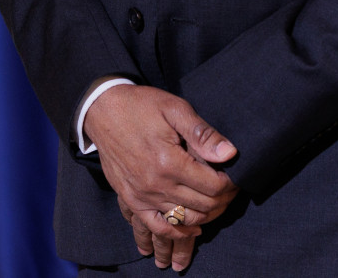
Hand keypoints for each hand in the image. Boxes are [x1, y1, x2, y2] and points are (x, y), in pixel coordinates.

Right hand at [84, 85, 238, 270]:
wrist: (102, 110)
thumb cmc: (141, 106)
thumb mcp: (174, 108)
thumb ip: (201, 133)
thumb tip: (230, 154)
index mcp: (169, 161)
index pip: (213, 186)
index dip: (230, 183)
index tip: (234, 175)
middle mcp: (156, 184)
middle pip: (204, 205)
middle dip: (223, 199)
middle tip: (229, 188)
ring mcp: (142, 196)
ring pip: (186, 219)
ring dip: (207, 214)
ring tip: (215, 200)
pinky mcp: (131, 200)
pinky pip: (159, 226)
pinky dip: (179, 231)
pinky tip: (193, 226)